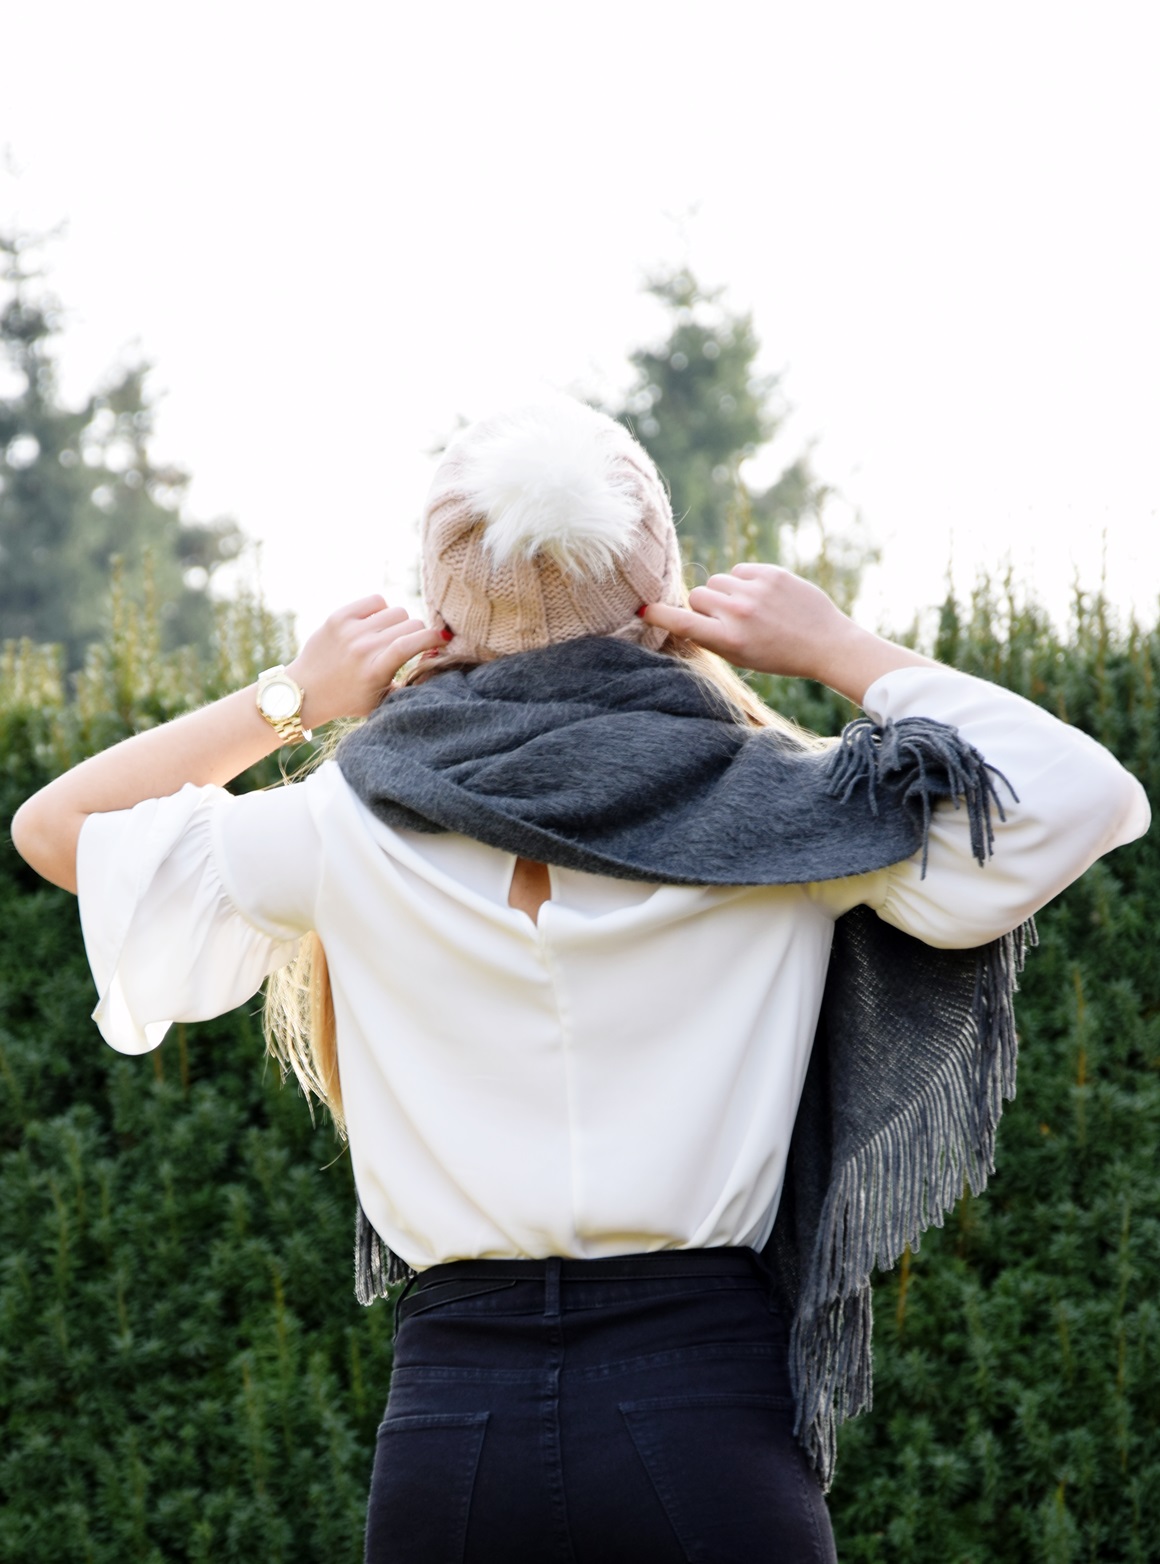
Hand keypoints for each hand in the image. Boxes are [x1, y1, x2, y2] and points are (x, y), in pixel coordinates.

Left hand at [287, 596, 444, 726]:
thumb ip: (410, 685)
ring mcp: (350, 630)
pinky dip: (381, 610)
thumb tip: (437, 660)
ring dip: (399, 623)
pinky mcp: (339, 616)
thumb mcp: (382, 701)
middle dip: (417, 633)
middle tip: (410, 644)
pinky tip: (374, 625)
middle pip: (410, 623)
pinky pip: (376, 600)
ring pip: (396, 610)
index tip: (443, 639)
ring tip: (389, 636)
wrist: (305, 691)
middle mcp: (363, 648)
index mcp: (375, 670)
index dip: (434, 637)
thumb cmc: (350, 700)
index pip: (412, 642)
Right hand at [640, 562, 935, 704]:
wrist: (826, 643)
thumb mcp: (741, 657)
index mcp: (729, 640)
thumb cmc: (779, 655)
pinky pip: (739, 571)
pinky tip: (763, 598)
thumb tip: (682, 615)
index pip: (682, 622)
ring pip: (717, 581)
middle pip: (697, 596)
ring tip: (749, 610)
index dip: (659, 615)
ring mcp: (755, 591)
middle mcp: (738, 613)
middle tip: (725, 620)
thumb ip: (710, 637)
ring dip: (724, 593)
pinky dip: (745, 582)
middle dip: (704, 606)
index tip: (643, 609)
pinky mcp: (771, 574)